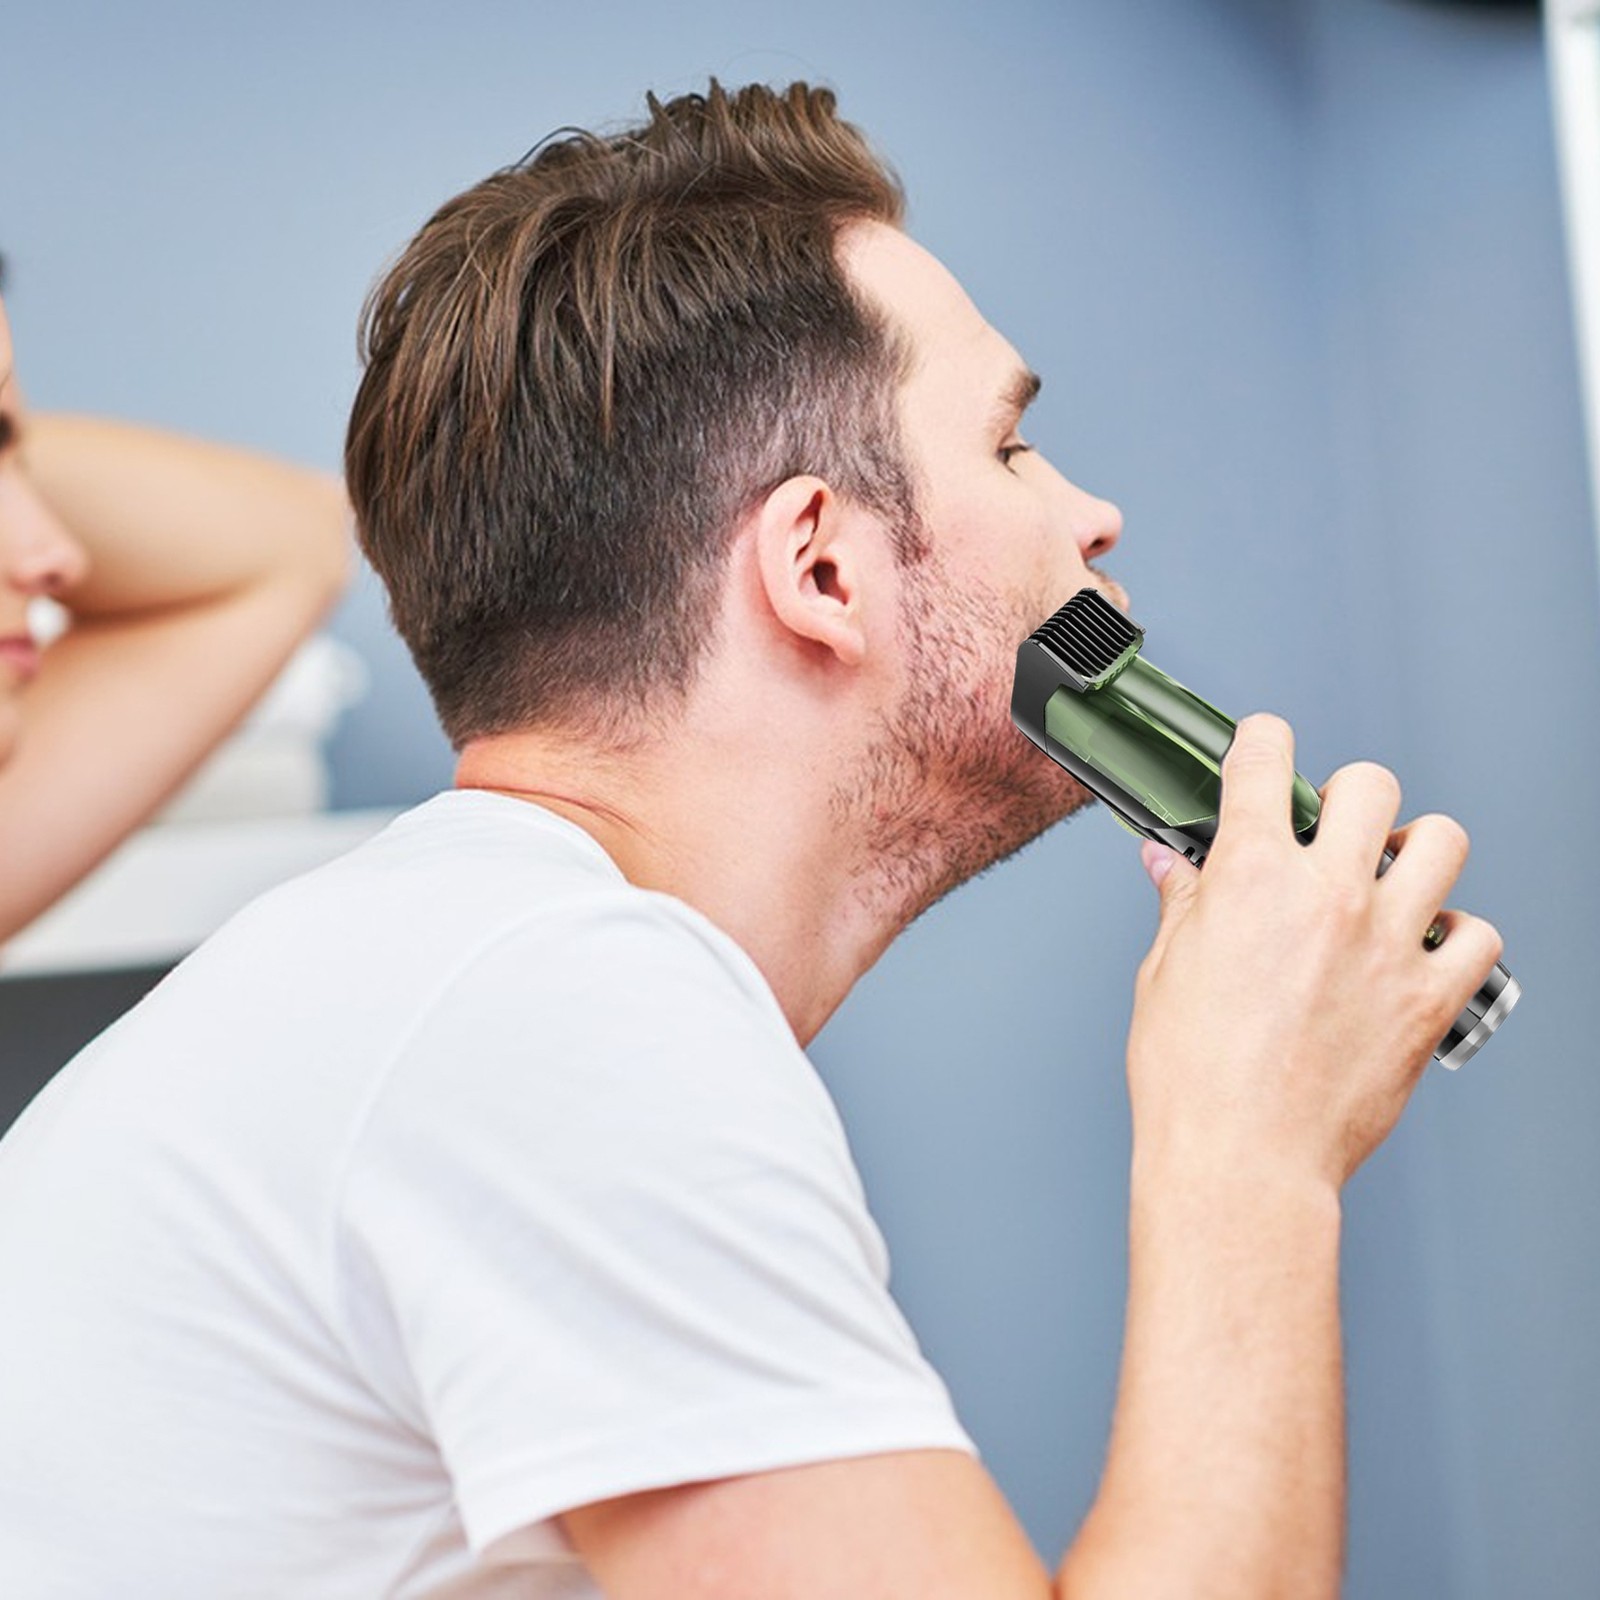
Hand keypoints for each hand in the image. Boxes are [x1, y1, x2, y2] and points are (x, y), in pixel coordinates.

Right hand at [1125, 713, 1503, 1190]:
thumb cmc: (1192, 1076)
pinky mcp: (1429, 999)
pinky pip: (1478, 934)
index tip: (1263, 751)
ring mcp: (1387, 943)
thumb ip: (1182, 903)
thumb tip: (1170, 865)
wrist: (1241, 1157)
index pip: (1265, 757)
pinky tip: (1423, 948)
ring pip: (1442, 841)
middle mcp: (1327, 894)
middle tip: (1334, 830)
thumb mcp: (1165, 970)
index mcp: (1250, 875)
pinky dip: (1456, 934)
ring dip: (1415, 850)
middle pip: (1371, 785)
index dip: (1262, 742)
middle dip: (1350, 797)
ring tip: (1392, 877)